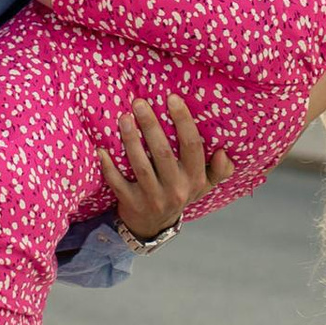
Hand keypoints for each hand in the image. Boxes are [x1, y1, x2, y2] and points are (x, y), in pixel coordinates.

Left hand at [97, 95, 235, 243]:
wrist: (153, 226)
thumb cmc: (179, 193)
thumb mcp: (204, 185)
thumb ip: (219, 170)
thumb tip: (224, 153)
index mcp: (195, 179)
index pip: (192, 146)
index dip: (183, 121)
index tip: (172, 98)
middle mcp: (176, 189)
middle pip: (163, 153)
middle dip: (150, 125)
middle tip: (139, 102)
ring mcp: (153, 198)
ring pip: (141, 166)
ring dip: (130, 140)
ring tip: (123, 118)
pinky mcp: (132, 204)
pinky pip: (118, 183)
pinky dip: (108, 166)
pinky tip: (102, 149)